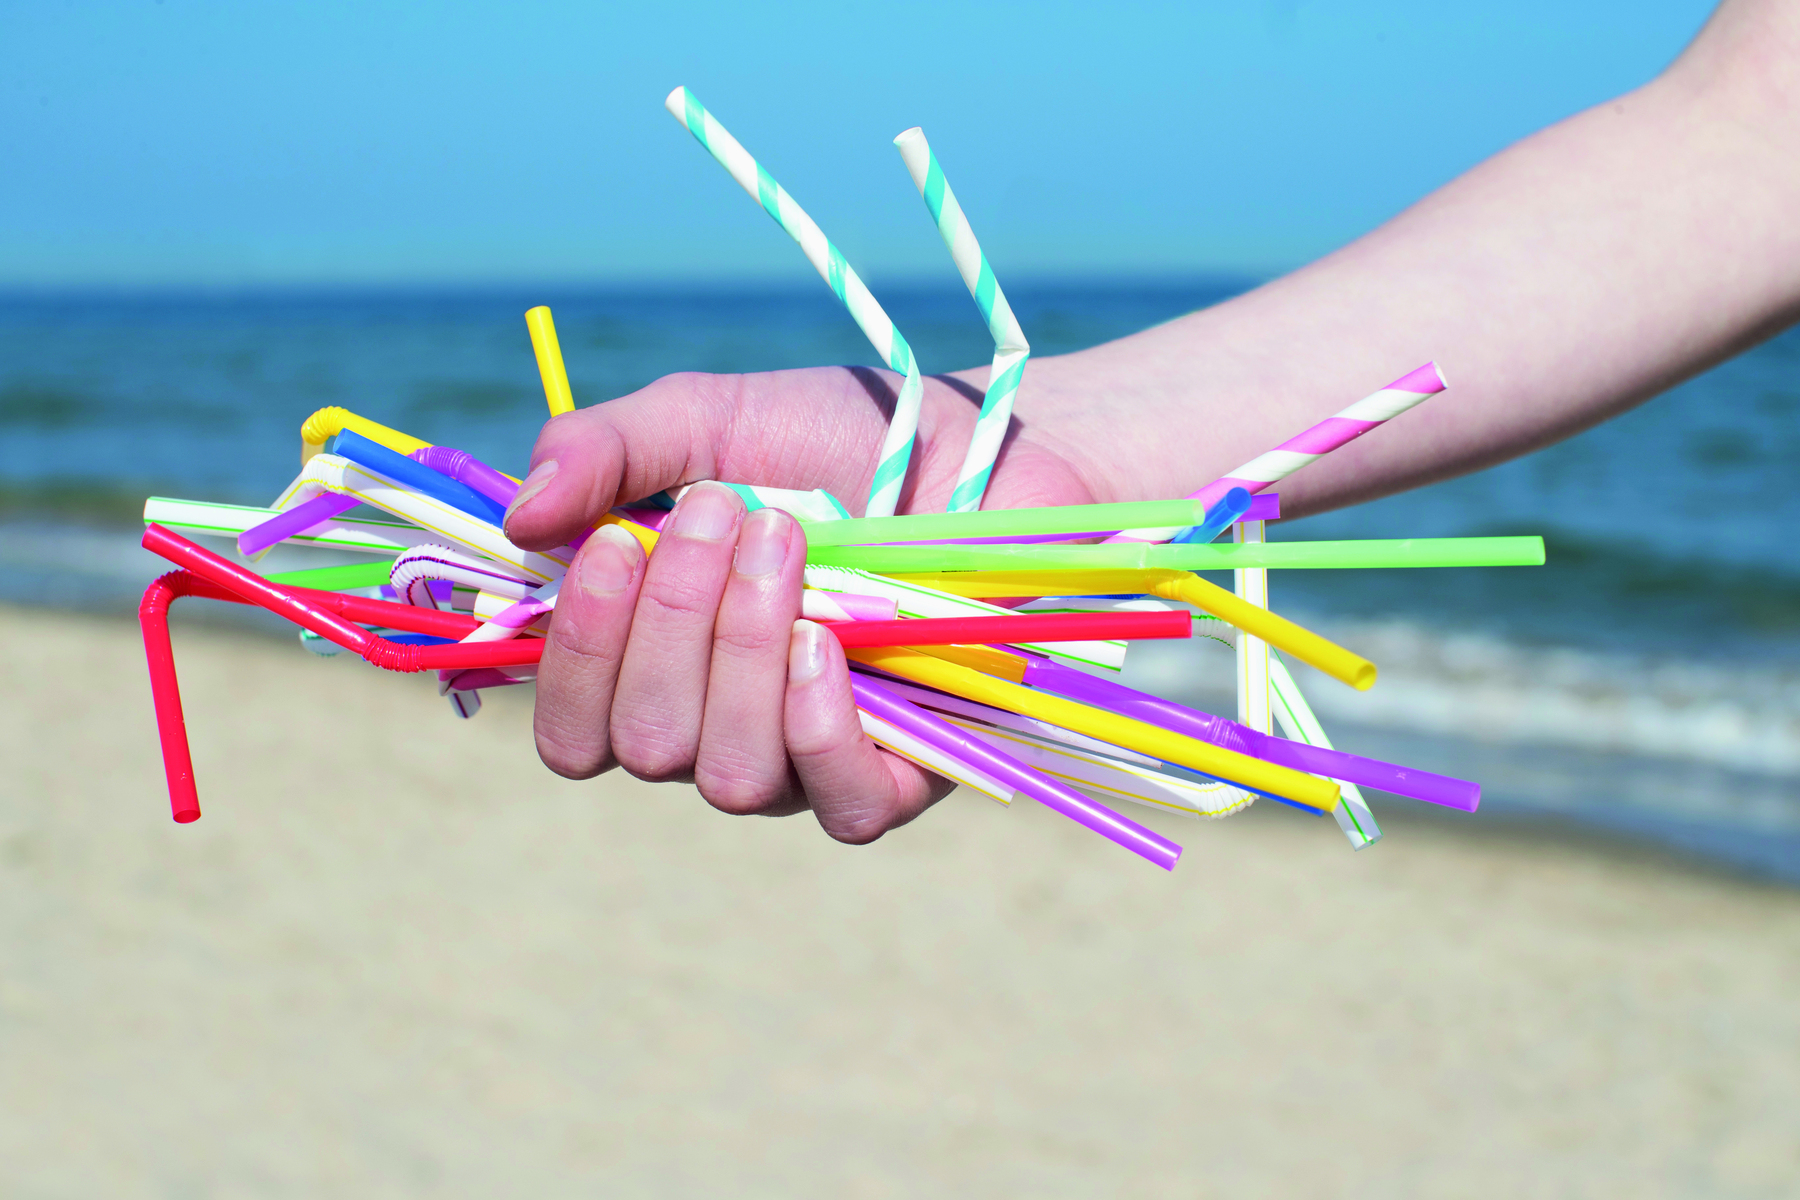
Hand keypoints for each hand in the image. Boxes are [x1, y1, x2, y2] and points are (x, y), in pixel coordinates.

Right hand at [503, 364, 1098, 841]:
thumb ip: (604, 452)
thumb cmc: (830, 438)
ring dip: (743, 653)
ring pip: (729, 775)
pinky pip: (839, 807)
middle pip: (645, 744)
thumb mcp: (705, 421)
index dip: (577, 657)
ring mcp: (806, 759)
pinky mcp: (903, 773)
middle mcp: (718, 727)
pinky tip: (827, 641)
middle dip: (673, 620)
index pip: (572, 730)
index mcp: (655, 665)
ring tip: (788, 545)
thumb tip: (518, 520)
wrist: (975, 443)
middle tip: (724, 513)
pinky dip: (819, 727)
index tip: (612, 544)